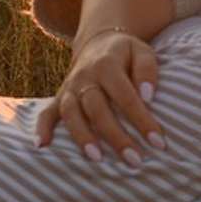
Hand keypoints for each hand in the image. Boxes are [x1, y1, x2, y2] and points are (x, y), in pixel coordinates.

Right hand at [34, 30, 165, 164]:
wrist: (99, 41)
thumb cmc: (126, 53)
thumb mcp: (143, 52)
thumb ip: (147, 71)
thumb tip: (148, 96)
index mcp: (107, 64)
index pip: (126, 96)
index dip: (142, 120)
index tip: (158, 142)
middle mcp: (84, 76)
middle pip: (97, 109)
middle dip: (116, 136)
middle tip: (135, 160)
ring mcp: (69, 87)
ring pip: (72, 114)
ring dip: (83, 137)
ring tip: (97, 159)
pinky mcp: (60, 96)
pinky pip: (47, 112)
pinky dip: (42, 128)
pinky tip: (41, 146)